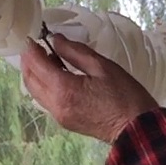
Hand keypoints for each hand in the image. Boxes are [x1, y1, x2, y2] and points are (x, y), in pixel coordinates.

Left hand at [20, 36, 160, 142]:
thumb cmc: (125, 95)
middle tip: (36, 45)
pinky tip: (57, 75)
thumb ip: (74, 51)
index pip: (37, 65)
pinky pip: (45, 100)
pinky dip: (44, 85)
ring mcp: (58, 116)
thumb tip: (55, 40)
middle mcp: (55, 105)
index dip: (31, 49)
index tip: (31, 35)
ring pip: (35, 92)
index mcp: (64, 89)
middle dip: (28, 61)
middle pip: (30, 80)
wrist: (136, 129)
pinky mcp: (64, 121)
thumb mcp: (102, 66)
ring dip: (35, 74)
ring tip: (48, 57)